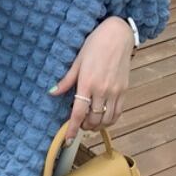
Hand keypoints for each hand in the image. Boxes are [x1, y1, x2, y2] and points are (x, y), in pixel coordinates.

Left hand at [48, 17, 134, 145]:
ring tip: (90, 122)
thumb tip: (52, 92)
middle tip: (78, 124)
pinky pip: (118, 113)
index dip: (72, 129)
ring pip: (107, 120)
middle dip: (84, 127)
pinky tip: (103, 117)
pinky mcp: (124, 90)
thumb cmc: (94, 45)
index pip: (78, 113)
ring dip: (97, 125)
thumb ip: (66, 80)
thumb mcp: (77, 61)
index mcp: (87, 83)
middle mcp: (102, 90)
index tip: (67, 140)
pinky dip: (110, 120)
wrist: (117, 35)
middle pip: (93, 120)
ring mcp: (115, 91)